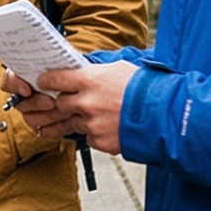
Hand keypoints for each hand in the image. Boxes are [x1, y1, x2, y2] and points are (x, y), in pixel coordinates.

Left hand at [2, 60, 135, 155]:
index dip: (47, 81)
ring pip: (70, 123)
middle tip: (65, 101)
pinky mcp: (99, 141)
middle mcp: (86, 102)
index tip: (44, 82)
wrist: (166, 116)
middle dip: (62, 102)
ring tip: (65, 122)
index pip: (55, 79)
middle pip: (60, 103)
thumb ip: (96, 71)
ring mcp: (92, 124)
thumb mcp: (120, 69)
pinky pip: (88, 137)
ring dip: (72, 120)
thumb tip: (82, 69)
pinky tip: (103, 128)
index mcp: (90, 80)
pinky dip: (93, 133)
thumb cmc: (147, 89)